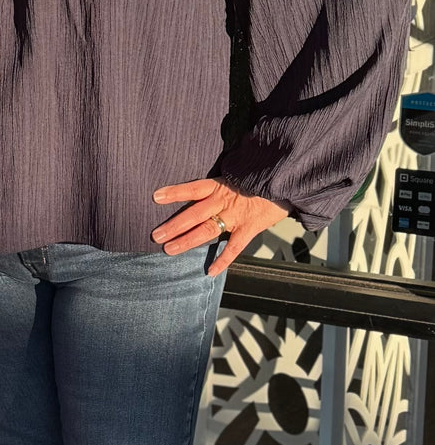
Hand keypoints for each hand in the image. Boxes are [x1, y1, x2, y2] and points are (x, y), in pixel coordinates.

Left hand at [151, 176, 286, 278]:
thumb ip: (222, 182)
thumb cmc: (262, 176)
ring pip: (207, 230)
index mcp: (220, 185)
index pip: (192, 188)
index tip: (155, 196)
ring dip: (187, 241)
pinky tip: (210, 271)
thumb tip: (206, 187)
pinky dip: (222, 260)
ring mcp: (236, 216)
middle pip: (193, 214)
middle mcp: (224, 201)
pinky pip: (233, 248)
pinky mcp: (250, 228)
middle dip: (173, 225)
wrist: (288, 180)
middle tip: (156, 236)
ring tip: (169, 250)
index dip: (174, 192)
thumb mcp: (239, 173)